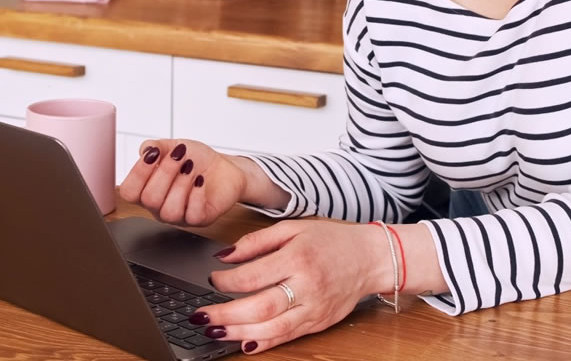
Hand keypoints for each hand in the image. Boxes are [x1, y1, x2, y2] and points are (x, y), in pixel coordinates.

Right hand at [118, 139, 245, 225]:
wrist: (224, 166)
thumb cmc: (195, 159)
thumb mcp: (173, 146)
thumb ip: (155, 146)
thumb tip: (145, 150)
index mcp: (147, 189)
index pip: (129, 192)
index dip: (138, 173)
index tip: (153, 154)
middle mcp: (159, 206)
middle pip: (149, 200)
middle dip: (165, 172)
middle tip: (180, 155)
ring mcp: (179, 215)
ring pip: (170, 211)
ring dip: (181, 184)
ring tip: (191, 167)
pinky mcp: (199, 219)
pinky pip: (192, 215)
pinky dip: (197, 194)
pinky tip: (200, 180)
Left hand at [187, 220, 389, 353]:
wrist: (370, 257)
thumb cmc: (332, 239)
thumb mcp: (294, 227)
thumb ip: (257, 240)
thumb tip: (224, 256)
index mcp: (298, 257)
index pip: (253, 275)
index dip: (226, 281)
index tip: (212, 279)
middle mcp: (306, 285)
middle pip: (259, 306)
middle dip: (225, 314)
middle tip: (200, 316)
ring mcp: (314, 307)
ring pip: (272, 327)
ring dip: (239, 333)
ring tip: (215, 331)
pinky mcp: (319, 322)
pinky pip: (288, 336)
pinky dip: (264, 342)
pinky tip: (245, 343)